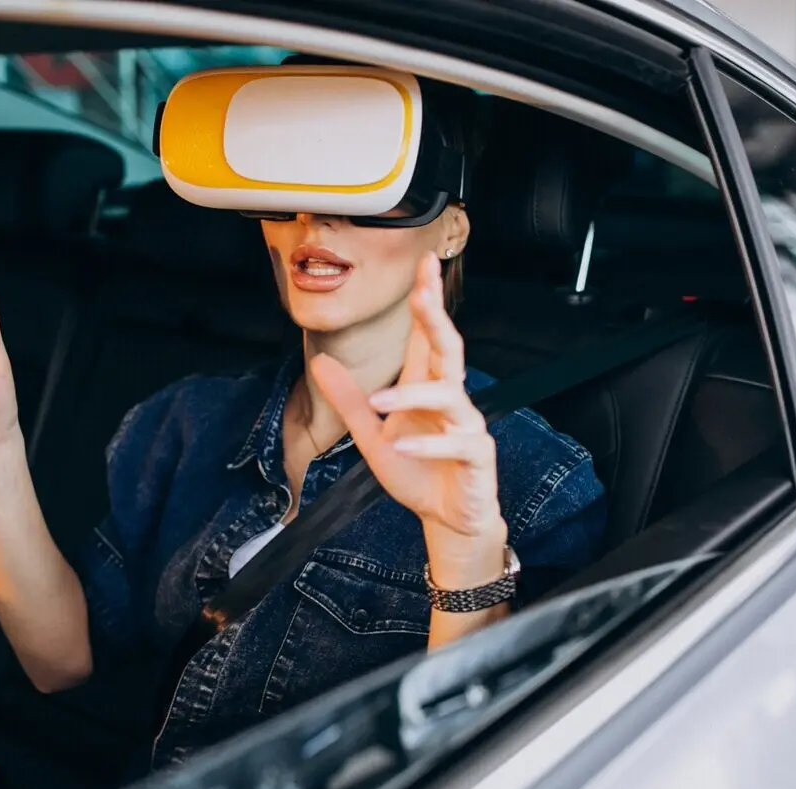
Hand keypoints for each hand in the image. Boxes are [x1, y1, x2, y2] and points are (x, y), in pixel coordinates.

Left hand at [313, 253, 505, 580]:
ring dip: (413, 395)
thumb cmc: (417, 471)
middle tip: (422, 293)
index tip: (425, 263)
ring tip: (381, 403)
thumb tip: (318, 362)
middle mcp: (450, 398)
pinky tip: (400, 444)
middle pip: (448, 348)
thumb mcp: (371, 437)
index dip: (427, 299)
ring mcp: (467, 425)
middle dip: (436, 319)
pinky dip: (427, 442)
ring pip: (450, 394)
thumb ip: (349, 400)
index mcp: (426, 387)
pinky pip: (457, 441)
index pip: (426, 336)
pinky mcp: (477, 455)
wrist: (447, 518)